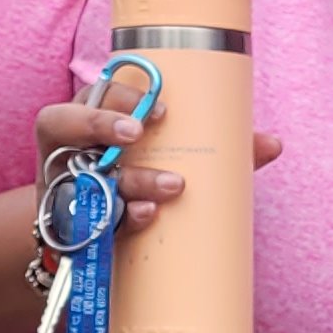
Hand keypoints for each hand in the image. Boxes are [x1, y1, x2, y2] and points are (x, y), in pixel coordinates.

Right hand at [31, 93, 282, 231]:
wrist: (101, 240)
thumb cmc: (142, 184)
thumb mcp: (176, 161)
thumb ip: (218, 150)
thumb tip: (274, 144)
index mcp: (93, 117)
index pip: (94, 91)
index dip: (121, 94)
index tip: (162, 109)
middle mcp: (67, 146)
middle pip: (63, 121)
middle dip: (100, 123)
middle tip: (139, 133)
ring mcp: (59, 184)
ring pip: (76, 171)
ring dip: (126, 177)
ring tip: (170, 186)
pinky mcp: (64, 222)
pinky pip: (83, 217)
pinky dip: (121, 217)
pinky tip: (146, 215)